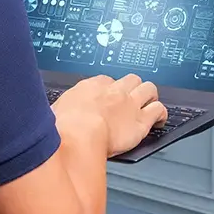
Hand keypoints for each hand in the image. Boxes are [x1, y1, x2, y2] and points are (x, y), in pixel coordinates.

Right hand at [53, 73, 167, 157]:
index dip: (110, 88)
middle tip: (132, 96)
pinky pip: (158, 110)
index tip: (108, 97)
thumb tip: (51, 117)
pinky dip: (161, 114)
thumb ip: (60, 110)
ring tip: (150, 103)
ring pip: (149, 88)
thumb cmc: (64, 126)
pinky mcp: (141, 120)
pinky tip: (160, 120)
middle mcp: (113, 91)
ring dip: (150, 95)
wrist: (79, 134)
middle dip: (133, 87)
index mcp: (91, 86)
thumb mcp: (55, 111)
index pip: (106, 80)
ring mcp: (129, 104)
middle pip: (131, 79)